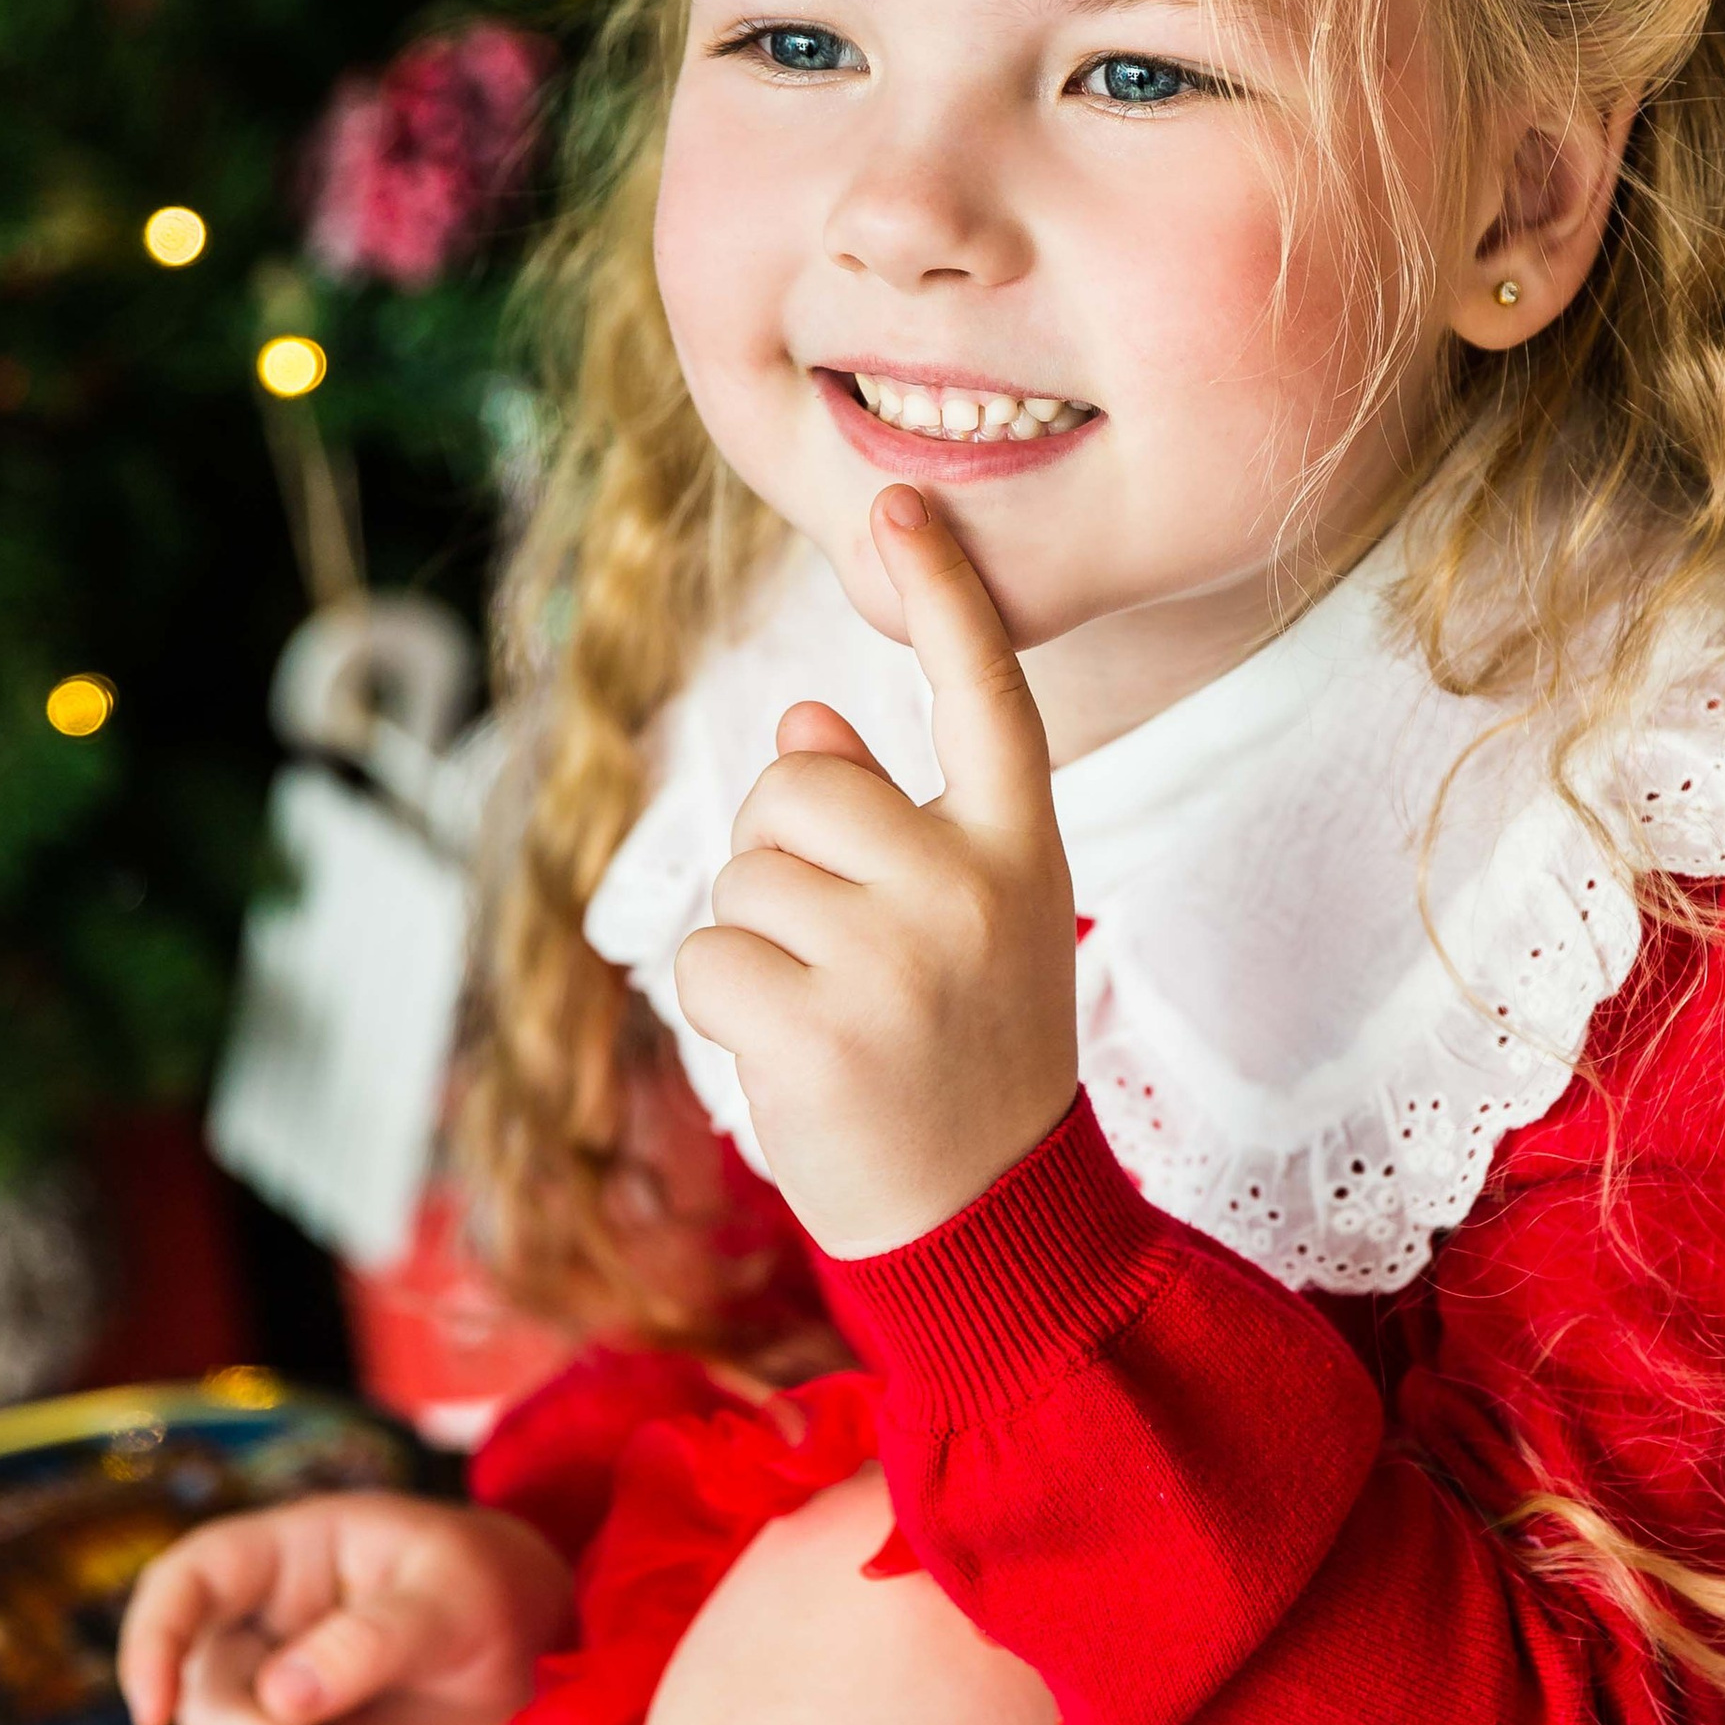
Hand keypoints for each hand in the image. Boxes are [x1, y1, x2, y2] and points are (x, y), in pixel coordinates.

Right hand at [117, 1490, 575, 1724]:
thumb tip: (279, 1700)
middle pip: (209, 1704)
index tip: (156, 1717)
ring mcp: (257, 1690)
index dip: (152, 1640)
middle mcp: (254, 1622)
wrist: (527, 1649)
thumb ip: (372, 1641)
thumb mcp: (455, 1600)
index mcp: (287, 1553)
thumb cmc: (491, 1593)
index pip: (187, 1579)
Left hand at [673, 487, 1080, 1259]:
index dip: (942, 593)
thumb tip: (809, 715)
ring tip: (834, 1016)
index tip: (901, 500)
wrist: (990, 1223)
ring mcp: (898, 957)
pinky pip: (706, 957)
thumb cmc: (968, 1059)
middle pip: (796, 782)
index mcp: (1017, 847)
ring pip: (741, 874)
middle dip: (784, 854)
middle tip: (846, 954)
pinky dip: (724, 1008)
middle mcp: (968, 886)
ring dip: (755, 944)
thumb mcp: (969, 923)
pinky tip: (794, 1056)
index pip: (985, 695)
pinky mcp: (819, 1027)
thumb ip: (895, 816)